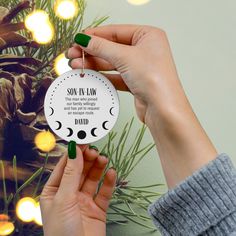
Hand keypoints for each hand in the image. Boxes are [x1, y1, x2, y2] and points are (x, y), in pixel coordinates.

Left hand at [40, 144, 116, 235]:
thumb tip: (74, 150)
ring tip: (104, 158)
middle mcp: (69, 195)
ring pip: (92, 179)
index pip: (64, 166)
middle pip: (80, 170)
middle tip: (95, 150)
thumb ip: (71, 174)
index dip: (74, 153)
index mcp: (54, 191)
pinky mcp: (97, 209)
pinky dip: (108, 181)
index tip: (83, 141)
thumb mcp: (64, 199)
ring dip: (98, 167)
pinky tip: (111, 173)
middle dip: (87, 159)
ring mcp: (84, 201)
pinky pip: (104, 192)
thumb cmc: (62, 234)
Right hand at [67, 24, 216, 187]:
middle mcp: (145, 50)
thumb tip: (84, 39)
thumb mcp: (125, 57)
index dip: (95, 35)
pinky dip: (103, 76)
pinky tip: (89, 75)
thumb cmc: (154, 79)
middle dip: (92, 51)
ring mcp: (140, 67)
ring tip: (77, 65)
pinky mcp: (135, 82)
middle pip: (112, 47)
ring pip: (112, 62)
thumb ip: (102, 47)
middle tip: (73, 54)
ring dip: (94, 64)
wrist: (163, 109)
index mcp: (148, 36)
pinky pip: (115, 75)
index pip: (115, 31)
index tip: (78, 39)